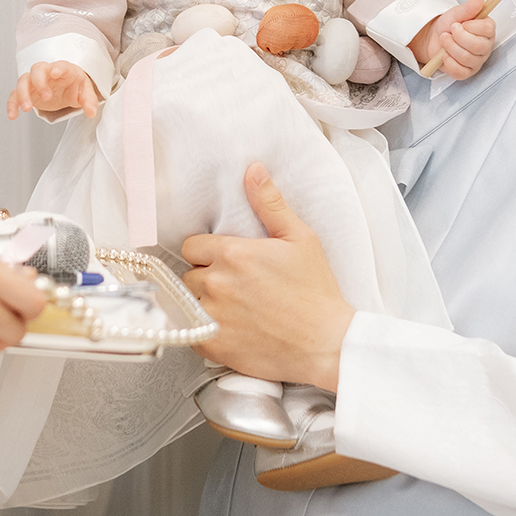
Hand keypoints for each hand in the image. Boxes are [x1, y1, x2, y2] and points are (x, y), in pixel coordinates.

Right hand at [6, 61, 100, 120]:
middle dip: (39, 81)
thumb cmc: (75, 86)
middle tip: (46, 97)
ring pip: (23, 81)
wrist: (66, 88)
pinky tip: (13, 115)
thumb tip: (91, 112)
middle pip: (37, 69)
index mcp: (63, 69)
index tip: (54, 72)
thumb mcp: (85, 92)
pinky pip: (14, 94)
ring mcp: (34, 81)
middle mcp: (46, 72)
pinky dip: (12, 104)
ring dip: (22, 93)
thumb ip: (89, 101)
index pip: (60, 65)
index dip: (57, 68)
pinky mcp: (26, 91)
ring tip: (26, 108)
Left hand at [180, 163, 354, 390]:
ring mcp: (212, 316)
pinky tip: (230, 329)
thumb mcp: (300, 239)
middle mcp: (216, 283)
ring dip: (204, 304)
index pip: (192, 246)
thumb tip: (253, 170)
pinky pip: (191, 331)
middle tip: (235, 287)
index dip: (207, 253)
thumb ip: (270, 204)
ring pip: (188, 303)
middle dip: (206, 278)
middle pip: (189, 275)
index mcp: (233, 254)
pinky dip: (204, 330)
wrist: (326, 343)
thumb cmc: (315, 292)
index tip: (225, 262)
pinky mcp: (213, 344)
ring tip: (233, 309)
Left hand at [410, 0, 496, 78]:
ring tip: (444, 39)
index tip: (461, 23)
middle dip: (458, 37)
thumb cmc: (448, 25)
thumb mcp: (456, 13)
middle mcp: (485, 46)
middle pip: (478, 45)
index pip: (488, 29)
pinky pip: (460, 71)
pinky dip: (448, 62)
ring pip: (467, 58)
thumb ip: (468, 8)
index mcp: (487, 30)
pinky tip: (444, 55)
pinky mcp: (466, 72)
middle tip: (450, 31)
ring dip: (450, 47)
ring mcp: (477, 61)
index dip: (472, 26)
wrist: (434, 38)